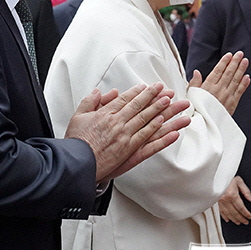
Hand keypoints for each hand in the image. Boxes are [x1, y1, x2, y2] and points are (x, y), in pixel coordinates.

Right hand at [65, 83, 191, 181]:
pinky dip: (161, 137)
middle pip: (140, 107)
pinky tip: (171, 131)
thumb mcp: (78, 116)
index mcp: (106, 114)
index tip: (149, 86)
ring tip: (174, 103)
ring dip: (163, 112)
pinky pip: (149, 143)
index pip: (126, 99)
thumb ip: (90, 102)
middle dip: (155, 97)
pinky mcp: (129, 152)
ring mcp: (125, 137)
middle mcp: (118, 123)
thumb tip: (101, 92)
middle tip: (167, 90)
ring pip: (148, 122)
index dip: (139, 92)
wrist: (76, 163)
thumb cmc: (76, 141)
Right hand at [189, 52, 249, 114]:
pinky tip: (247, 77)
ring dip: (241, 70)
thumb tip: (196, 72)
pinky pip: (240, 91)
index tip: (229, 55)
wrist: (204, 127)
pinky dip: (244, 84)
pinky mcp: (232, 104)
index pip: (218, 71)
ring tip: (245, 61)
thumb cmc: (197, 111)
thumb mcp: (191, 96)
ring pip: (236, 80)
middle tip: (240, 54)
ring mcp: (227, 96)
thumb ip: (194, 83)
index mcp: (208, 87)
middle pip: (228, 73)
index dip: (224, 62)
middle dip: (235, 62)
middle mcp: (219, 90)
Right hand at [218, 176, 250, 224]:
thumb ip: (246, 191)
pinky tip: (228, 219)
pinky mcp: (216, 201)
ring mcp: (220, 201)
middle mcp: (225, 199)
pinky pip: (221, 211)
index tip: (249, 217)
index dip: (246, 213)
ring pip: (228, 214)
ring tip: (239, 222)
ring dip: (234, 219)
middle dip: (241, 219)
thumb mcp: (239, 181)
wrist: (217, 175)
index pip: (241, 207)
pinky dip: (225, 217)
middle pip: (235, 213)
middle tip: (246, 222)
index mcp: (232, 194)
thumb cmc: (227, 177)